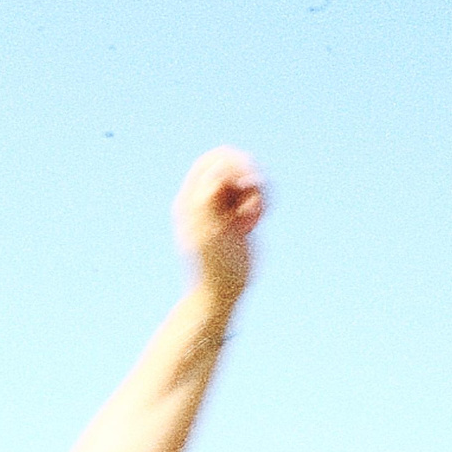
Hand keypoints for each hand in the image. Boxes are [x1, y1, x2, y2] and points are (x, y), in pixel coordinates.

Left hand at [173, 148, 263, 308]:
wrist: (223, 290)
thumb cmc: (213, 265)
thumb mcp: (208, 231)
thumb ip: (209, 198)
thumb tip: (219, 172)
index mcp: (191, 199)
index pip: (211, 161)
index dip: (233, 162)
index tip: (247, 181)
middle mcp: (205, 199)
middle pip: (231, 164)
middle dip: (249, 175)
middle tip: (256, 193)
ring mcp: (223, 207)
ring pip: (246, 179)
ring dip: (256, 193)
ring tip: (254, 217)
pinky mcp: (239, 216)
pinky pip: (253, 195)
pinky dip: (260, 204)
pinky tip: (255, 223)